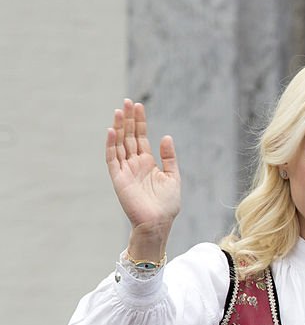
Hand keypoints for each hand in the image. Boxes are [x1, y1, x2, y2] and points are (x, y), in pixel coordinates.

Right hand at [105, 99, 179, 249]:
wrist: (159, 222)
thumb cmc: (167, 204)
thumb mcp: (173, 177)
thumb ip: (169, 157)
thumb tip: (166, 136)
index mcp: (148, 162)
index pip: (141, 137)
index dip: (140, 122)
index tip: (138, 106)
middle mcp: (134, 164)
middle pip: (129, 137)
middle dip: (129, 120)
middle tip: (128, 102)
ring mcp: (125, 170)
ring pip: (120, 144)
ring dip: (119, 127)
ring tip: (120, 111)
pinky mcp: (118, 178)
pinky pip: (112, 159)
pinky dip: (111, 145)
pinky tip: (112, 131)